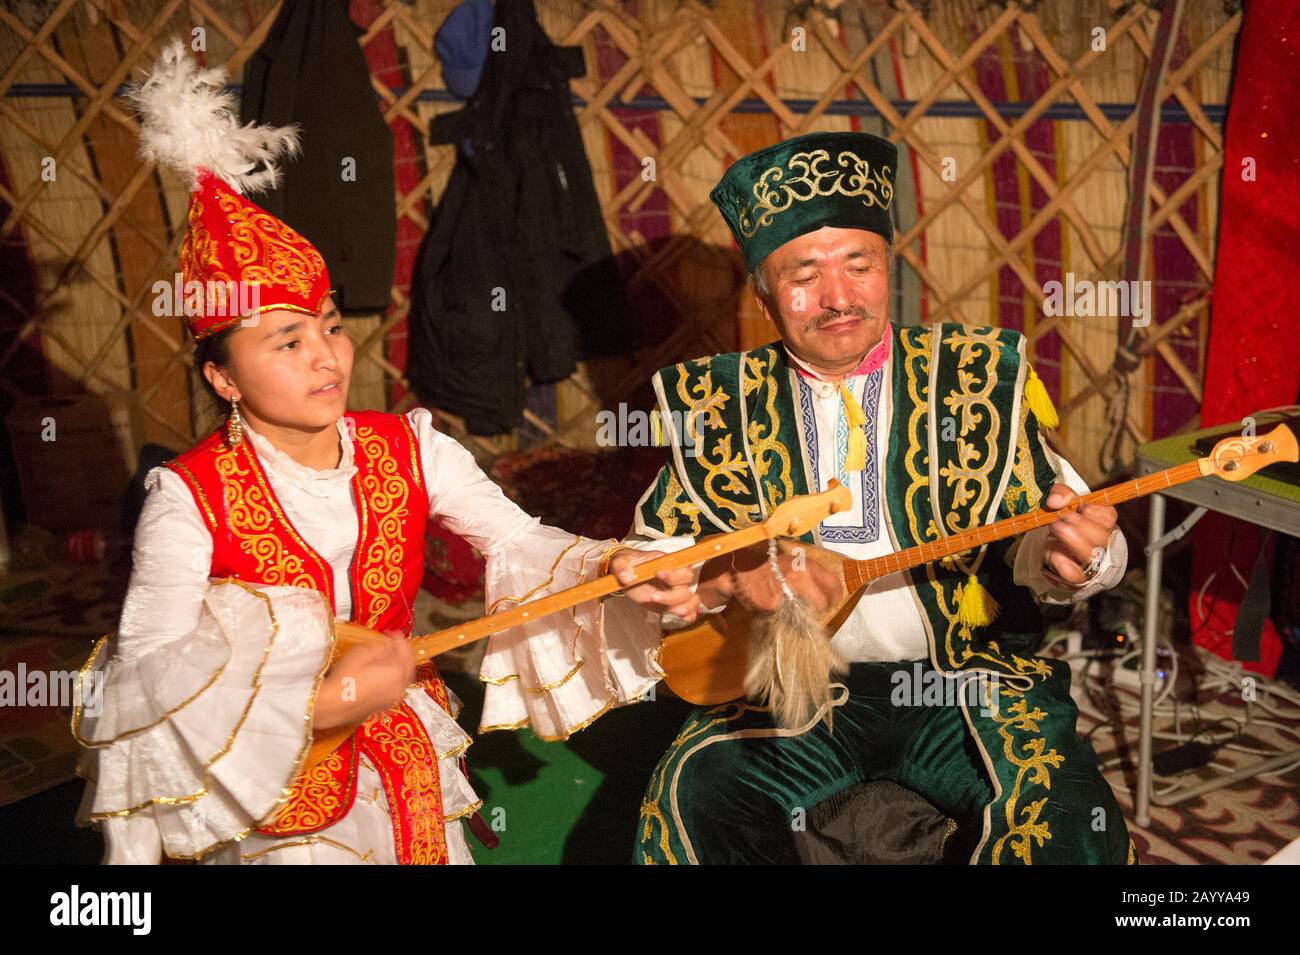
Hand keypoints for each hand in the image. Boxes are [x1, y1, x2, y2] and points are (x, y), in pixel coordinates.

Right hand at [313, 633, 416, 730]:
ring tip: (393, 656)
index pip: (404, 650)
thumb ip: (379, 647)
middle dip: (405, 652)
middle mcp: (399, 685)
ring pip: (405, 677)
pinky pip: (398, 687)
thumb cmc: (345, 680)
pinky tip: (387, 673)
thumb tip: (388, 645)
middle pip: (410, 665)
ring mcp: (393, 697)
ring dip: (402, 665)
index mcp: (395, 671)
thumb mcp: (361, 654)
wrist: (334, 705)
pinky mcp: (386, 705)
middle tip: (397, 643)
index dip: (399, 639)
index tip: (393, 633)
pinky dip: (397, 677)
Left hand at [609, 548, 703, 621]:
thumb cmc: (628, 564)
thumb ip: (621, 566)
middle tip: (654, 597)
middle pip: (686, 588)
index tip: (659, 574)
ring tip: (676, 612)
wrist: (627, 573)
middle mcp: (675, 578)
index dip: (674, 574)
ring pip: (691, 600)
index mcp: (667, 564)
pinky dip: (689, 615)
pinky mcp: (672, 603)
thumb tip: (626, 577)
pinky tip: (682, 618)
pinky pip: (688, 610)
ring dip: (686, 607)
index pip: (681, 568)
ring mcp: (674, 591)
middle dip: (675, 595)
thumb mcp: (620, 561)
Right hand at [726, 541, 840, 614]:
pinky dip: (785, 617)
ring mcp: (787, 594)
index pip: (833, 584)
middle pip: (822, 603)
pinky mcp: (774, 607)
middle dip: (821, 609)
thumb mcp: (792, 560)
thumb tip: (828, 588)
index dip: (836, 595)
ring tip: (797, 611)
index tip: (833, 600)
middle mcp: (799, 578)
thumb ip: (810, 572)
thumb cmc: (767, 564)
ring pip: (806, 613)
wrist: (741, 570)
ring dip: (805, 616)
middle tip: (816, 611)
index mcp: (806, 565)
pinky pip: (787, 618)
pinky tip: (780, 611)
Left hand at [1041, 484, 1116, 586]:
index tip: (1082, 507)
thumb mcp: (1063, 503)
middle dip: (1081, 525)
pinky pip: (1076, 576)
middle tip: (1063, 518)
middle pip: (1101, 537)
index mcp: (1104, 523)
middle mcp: (1102, 543)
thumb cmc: (1065, 522)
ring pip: (1090, 555)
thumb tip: (1055, 501)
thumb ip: (1061, 494)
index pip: (1108, 517)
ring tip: (1056, 528)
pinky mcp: (1076, 577)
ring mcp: (1091, 562)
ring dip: (1072, 540)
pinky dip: (1065, 566)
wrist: (1056, 547)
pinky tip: (1056, 555)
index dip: (1096, 512)